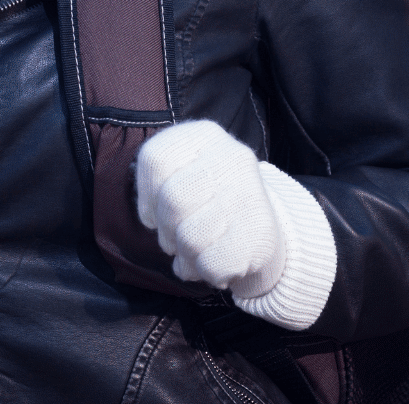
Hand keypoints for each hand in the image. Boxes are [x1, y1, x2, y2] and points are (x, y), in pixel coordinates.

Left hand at [136, 120, 287, 299]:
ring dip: (186, 256)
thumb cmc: (206, 203)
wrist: (259, 230)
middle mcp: (233, 157)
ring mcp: (250, 195)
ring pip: (191, 238)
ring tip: (200, 250)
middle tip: (178, 238)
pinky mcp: (261, 235)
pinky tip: (218, 262)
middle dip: (167, 230)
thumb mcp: (181, 177)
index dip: (147, 195)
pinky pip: (212, 264)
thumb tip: (151, 216)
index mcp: (205, 136)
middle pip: (172, 200)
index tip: (156, 211)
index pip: (155, 158)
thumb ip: (159, 185)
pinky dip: (206, 272)